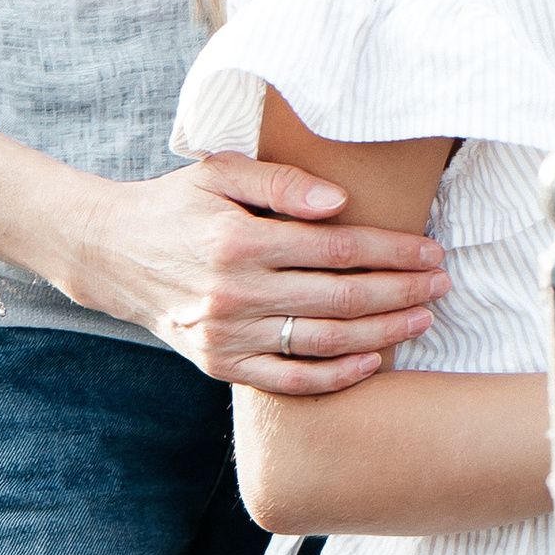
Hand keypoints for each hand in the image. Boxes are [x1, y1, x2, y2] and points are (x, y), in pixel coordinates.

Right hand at [64, 151, 448, 390]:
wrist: (112, 253)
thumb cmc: (176, 205)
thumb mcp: (219, 173)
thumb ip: (280, 180)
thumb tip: (340, 201)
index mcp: (238, 239)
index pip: (337, 248)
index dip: (392, 251)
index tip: (431, 250)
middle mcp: (233, 293)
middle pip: (341, 297)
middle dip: (402, 291)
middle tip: (443, 284)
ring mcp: (227, 336)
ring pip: (324, 341)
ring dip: (383, 332)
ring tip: (423, 319)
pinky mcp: (220, 365)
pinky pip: (290, 382)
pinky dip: (336, 377)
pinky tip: (372, 362)